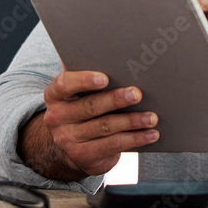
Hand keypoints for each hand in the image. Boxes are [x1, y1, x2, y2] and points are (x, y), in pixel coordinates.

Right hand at [21, 69, 158, 180]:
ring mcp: (68, 140)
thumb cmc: (83, 108)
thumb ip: (88, 75)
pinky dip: (135, 139)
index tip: (106, 78)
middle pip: (90, 106)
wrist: (72, 147)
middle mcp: (57, 118)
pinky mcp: (83, 157)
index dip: (84, 80)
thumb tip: (108, 50)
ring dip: (132, 121)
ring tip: (152, 117)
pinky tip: (151, 134)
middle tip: (137, 94)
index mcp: (55, 95)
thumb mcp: (79, 93)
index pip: (64, 84)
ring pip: (105, 127)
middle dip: (116, 99)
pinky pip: (113, 145)